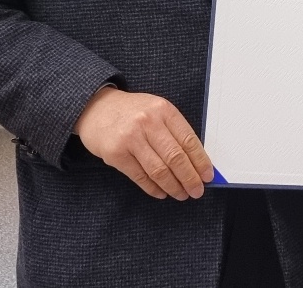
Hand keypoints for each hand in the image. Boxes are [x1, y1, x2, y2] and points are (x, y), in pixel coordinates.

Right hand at [74, 87, 214, 199]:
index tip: (207, 176)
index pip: (189, 140)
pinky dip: (153, 188)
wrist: (95, 108)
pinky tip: (161, 193)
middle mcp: (148, 123)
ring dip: (173, 186)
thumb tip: (196, 161)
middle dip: (190, 178)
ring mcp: (130, 139)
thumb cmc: (131, 111)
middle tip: (197, 190)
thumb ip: (175, 132)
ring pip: (159, 170)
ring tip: (181, 194)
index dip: (201, 161)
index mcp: (164, 110)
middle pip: (175, 157)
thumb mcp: (157, 111)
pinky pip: (140, 176)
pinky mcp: (115, 154)